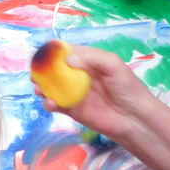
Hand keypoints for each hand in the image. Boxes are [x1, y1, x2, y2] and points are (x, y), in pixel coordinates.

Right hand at [39, 45, 159, 143]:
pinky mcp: (73, 110)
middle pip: (56, 69)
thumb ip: (92, 58)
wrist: (134, 118)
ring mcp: (74, 93)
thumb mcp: (113, 64)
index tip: (42, 53)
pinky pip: (57, 105)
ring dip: (42, 86)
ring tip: (38, 88)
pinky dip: (49, 103)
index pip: (67, 52)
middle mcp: (79, 75)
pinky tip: (50, 103)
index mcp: (88, 60)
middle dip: (43, 70)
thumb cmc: (127, 87)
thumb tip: (67, 59)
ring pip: (53, 87)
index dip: (54, 51)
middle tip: (35, 72)